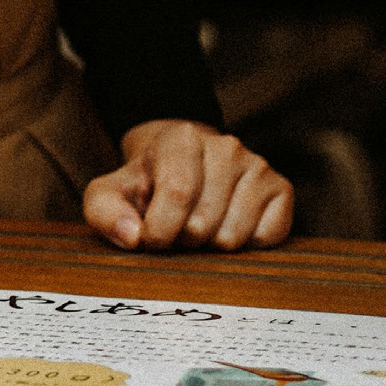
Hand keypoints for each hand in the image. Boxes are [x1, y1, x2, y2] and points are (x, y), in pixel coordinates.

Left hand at [83, 120, 293, 251]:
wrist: (181, 168)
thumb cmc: (145, 186)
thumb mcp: (109, 194)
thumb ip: (104, 213)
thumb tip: (133, 236)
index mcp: (182, 138)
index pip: (177, 193)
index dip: (159, 230)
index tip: (149, 238)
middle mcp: (226, 146)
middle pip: (202, 224)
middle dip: (182, 240)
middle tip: (175, 226)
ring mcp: (257, 165)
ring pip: (232, 238)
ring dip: (210, 246)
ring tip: (199, 225)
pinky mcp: (281, 189)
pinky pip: (265, 239)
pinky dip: (244, 246)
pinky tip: (228, 225)